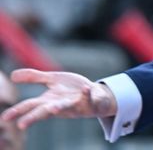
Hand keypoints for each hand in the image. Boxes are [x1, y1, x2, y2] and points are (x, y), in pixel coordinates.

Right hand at [0, 69, 116, 129]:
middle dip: (33, 117)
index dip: (18, 111)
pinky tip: (86, 88)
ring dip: (60, 108)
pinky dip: (88, 94)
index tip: (5, 118)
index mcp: (49, 101)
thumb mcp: (52, 80)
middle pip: (44, 111)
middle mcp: (60, 105)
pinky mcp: (91, 102)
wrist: (96, 94)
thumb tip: (12, 75)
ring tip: (54, 108)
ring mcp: (76, 105)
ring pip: (67, 108)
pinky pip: (90, 99)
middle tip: (21, 125)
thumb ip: (34, 78)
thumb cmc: (71, 90)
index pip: (31, 106)